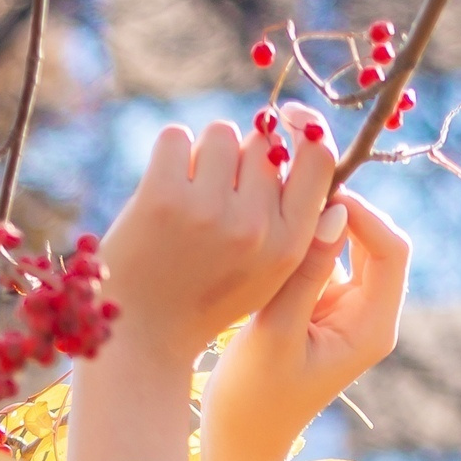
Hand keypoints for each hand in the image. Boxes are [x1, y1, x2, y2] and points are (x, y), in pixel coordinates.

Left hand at [67, 118, 336, 460]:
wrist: (141, 338)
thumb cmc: (206, 299)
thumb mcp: (268, 273)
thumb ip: (290, 217)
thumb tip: (297, 137)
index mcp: (290, 246)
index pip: (318, 159)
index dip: (304, 132)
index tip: (288, 122)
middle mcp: (256, 227)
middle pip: (264, 143)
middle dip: (240, 158)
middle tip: (215, 199)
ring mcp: (210, 210)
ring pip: (222, 134)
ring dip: (203, 155)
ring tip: (187, 199)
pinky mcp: (163, 196)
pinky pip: (177, 138)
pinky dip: (168, 158)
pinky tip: (160, 194)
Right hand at [200, 123, 410, 460]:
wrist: (239, 439)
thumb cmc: (254, 398)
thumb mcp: (275, 331)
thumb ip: (305, 272)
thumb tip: (334, 211)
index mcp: (373, 325)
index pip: (390, 247)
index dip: (361, 209)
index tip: (315, 191)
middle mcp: (369, 313)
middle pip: (373, 236)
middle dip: (339, 203)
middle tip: (294, 176)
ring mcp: (346, 308)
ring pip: (346, 241)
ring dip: (316, 215)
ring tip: (275, 193)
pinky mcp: (320, 304)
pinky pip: (321, 255)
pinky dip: (299, 234)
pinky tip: (265, 219)